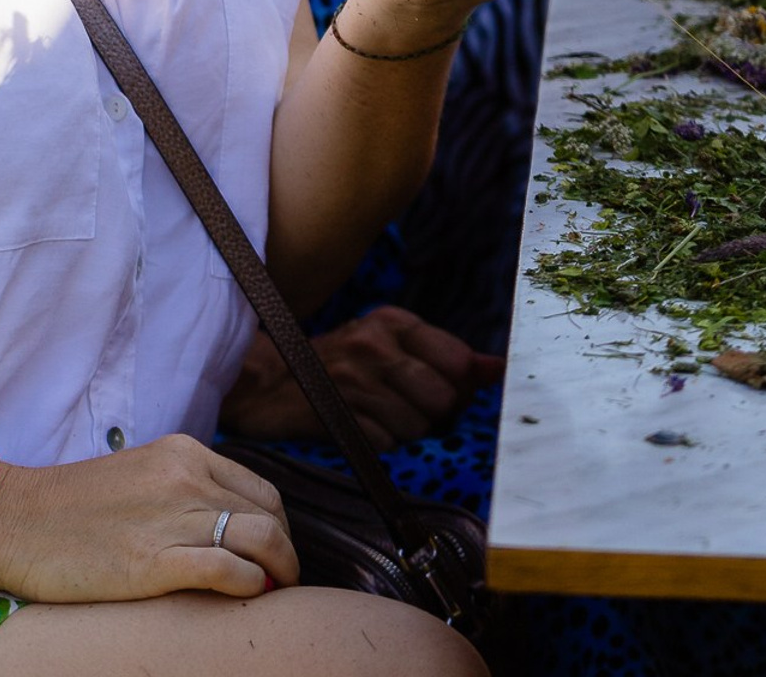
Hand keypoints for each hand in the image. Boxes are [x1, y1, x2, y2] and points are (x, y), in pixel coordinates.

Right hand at [0, 433, 297, 602]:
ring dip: (279, 571)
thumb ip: (183, 490)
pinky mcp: (155, 561)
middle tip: (278, 580)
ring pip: (262, 538)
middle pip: (271, 513)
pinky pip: (229, 570)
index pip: (259, 490)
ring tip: (271, 593)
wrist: (16, 520)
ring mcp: (171, 516)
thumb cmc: (72, 508)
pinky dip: (249, 586)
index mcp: (182, 453)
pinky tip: (244, 597)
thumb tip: (227, 526)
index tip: (272, 556)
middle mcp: (185, 476)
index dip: (277, 527)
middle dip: (285, 551)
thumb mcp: (139, 477)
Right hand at [220, 312, 504, 450]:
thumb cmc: (337, 364)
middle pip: (443, 399)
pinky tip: (360, 425)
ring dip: (405, 431)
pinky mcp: (339, 414)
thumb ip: (443, 356)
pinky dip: (380, 443)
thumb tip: (497, 369)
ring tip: (377, 414)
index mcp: (392, 322)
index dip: (460, 388)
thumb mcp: (388, 344)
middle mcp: (374, 344)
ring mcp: (355, 379)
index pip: (460, 362)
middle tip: (407, 407)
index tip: (444, 392)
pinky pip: (387, 444)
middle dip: (435, 415)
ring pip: (418, 426)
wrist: (267, 381)